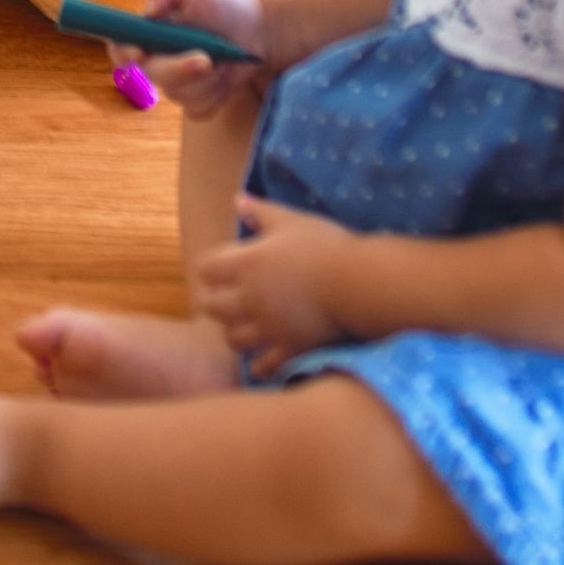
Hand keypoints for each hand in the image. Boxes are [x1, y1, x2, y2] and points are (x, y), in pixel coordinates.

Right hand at [110, 0, 269, 119]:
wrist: (255, 24)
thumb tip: (148, 11)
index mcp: (147, 31)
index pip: (119, 45)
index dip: (123, 52)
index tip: (140, 53)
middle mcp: (156, 59)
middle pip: (151, 74)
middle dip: (179, 68)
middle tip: (206, 59)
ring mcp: (176, 82)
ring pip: (178, 93)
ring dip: (205, 77)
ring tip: (223, 55)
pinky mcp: (197, 100)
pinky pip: (198, 108)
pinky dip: (216, 93)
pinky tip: (226, 73)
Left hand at [197, 197, 353, 376]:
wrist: (356, 282)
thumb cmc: (324, 245)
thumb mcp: (289, 221)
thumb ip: (260, 212)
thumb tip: (238, 199)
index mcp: (247, 263)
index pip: (207, 269)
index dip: (208, 270)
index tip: (215, 271)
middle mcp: (250, 297)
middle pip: (212, 306)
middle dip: (213, 302)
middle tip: (220, 301)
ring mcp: (268, 327)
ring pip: (233, 339)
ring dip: (232, 333)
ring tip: (239, 329)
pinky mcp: (289, 349)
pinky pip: (264, 365)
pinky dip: (258, 365)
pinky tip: (261, 361)